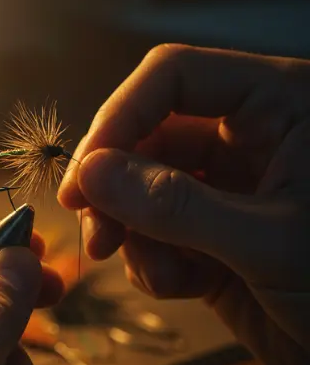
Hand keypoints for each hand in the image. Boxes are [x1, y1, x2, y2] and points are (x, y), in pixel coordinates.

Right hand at [58, 44, 309, 364]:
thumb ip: (176, 205)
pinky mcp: (213, 236)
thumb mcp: (270, 243)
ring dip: (132, 232)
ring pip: (141, 189)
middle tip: (95, 234)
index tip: (84, 173)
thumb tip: (89, 174)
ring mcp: (228, 188)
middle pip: (147, 136)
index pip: (176, 77)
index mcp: (281, 105)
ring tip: (155, 273)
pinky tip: (183, 288)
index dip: (121, 116)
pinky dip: (154, 262)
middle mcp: (250, 137)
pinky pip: (155, 233)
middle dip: (115, 188)